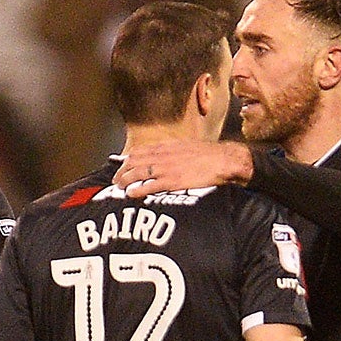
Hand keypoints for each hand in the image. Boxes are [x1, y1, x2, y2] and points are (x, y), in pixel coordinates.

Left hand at [114, 139, 251, 198]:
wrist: (224, 160)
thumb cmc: (209, 154)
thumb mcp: (187, 146)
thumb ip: (173, 151)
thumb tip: (163, 156)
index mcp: (167, 146)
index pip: (139, 150)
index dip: (127, 159)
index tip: (122, 165)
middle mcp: (163, 155)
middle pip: (133, 161)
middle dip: (122, 170)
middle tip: (116, 179)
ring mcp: (166, 168)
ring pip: (137, 173)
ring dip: (125, 180)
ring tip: (120, 187)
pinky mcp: (172, 181)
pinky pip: (149, 186)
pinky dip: (137, 190)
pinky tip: (131, 194)